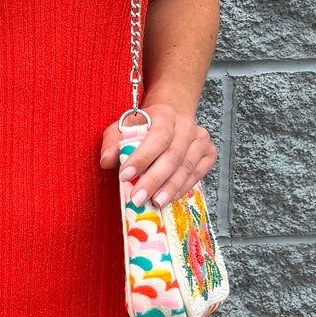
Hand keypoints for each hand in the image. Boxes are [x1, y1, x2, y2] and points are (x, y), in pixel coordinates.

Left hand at [98, 100, 217, 208]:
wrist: (170, 119)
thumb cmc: (145, 126)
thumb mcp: (122, 127)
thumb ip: (112, 142)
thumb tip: (106, 160)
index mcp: (165, 114)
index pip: (157, 137)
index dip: (142, 157)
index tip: (125, 175)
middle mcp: (186, 126)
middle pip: (172, 156)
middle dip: (154, 180)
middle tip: (138, 198)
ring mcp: (200, 139)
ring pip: (186, 168)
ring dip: (169, 188)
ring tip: (155, 202)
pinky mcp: (209, 153)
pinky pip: (196, 174)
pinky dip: (182, 188)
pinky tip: (169, 198)